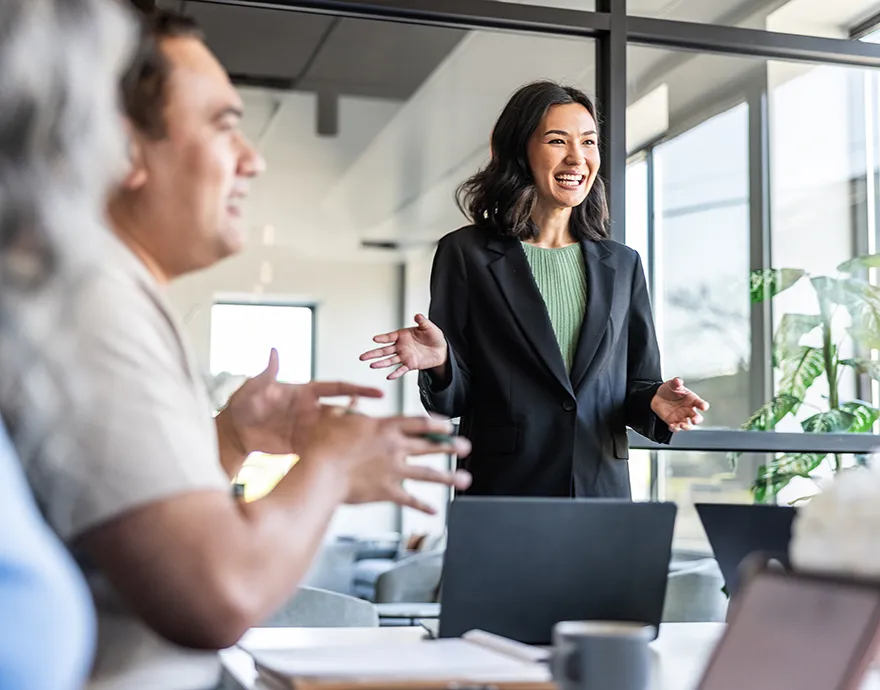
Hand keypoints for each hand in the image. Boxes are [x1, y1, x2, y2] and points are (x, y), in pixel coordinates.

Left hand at [220, 349, 383, 455]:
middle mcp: (312, 411)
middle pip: (343, 412)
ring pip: (337, 432)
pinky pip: (323, 450)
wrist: (233, 433)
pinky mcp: (302, 447)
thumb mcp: (254, 388)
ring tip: (368, 443)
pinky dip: (335, 453)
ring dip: (351, 436)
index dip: (358, 390)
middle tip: (377, 425)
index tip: (379, 393)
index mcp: (306, 393)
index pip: (338, 388)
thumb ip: (267, 374)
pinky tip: (347, 460)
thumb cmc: (243, 404)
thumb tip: (273, 351)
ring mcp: (309, 430)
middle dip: (360, 417)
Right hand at [301, 408, 471, 514]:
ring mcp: (393, 470)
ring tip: (465, 480)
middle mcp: (394, 447)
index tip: (448, 426)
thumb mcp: (335, 418)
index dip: (436, 423)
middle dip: (450, 446)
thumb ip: (349, 409)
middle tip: (466, 447)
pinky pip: (410, 500)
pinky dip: (423, 506)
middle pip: (429, 446)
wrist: (320, 471)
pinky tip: (435, 510)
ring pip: (428, 474)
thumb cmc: (323, 443)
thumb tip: (353, 399)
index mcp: (385, 427)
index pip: (418, 422)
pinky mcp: (386, 491)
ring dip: (448, 477)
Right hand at [360, 314, 447, 380]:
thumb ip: (422, 321)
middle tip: (362, 357)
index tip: (375, 339)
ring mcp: (404, 356)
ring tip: (372, 365)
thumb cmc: (433, 336)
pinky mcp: (410, 365)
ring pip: (390, 360)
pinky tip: (389, 376)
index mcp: (403, 335)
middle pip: (384, 350)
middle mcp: (401, 346)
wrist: (441, 350)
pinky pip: (401, 370)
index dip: (382, 338)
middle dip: (373, 353)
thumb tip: (417, 315)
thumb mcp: (429, 327)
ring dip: (381, 363)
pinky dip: (395, 373)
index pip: (389, 337)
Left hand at [650, 378, 708, 431]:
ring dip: (686, 426)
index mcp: (692, 400)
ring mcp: (681, 417)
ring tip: (681, 424)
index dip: (703, 405)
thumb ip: (676, 382)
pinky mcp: (673, 422)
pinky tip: (672, 425)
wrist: (656, 396)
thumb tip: (678, 381)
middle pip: (697, 418)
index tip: (703, 407)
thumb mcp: (672, 384)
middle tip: (694, 420)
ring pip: (688, 425)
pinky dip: (674, 428)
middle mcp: (688, 410)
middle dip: (697, 420)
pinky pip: (675, 428)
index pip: (700, 403)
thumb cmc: (669, 390)